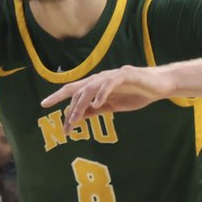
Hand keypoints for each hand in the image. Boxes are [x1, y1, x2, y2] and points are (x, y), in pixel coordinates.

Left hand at [40, 63, 168, 130]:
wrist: (158, 85)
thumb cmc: (135, 94)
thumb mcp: (113, 106)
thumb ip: (96, 109)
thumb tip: (77, 117)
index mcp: (96, 85)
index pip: (72, 90)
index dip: (57, 96)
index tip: (43, 105)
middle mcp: (99, 78)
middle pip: (78, 90)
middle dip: (68, 107)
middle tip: (64, 125)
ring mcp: (111, 75)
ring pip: (90, 88)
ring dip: (81, 104)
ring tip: (75, 119)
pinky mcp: (124, 75)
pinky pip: (109, 83)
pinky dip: (102, 93)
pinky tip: (98, 103)